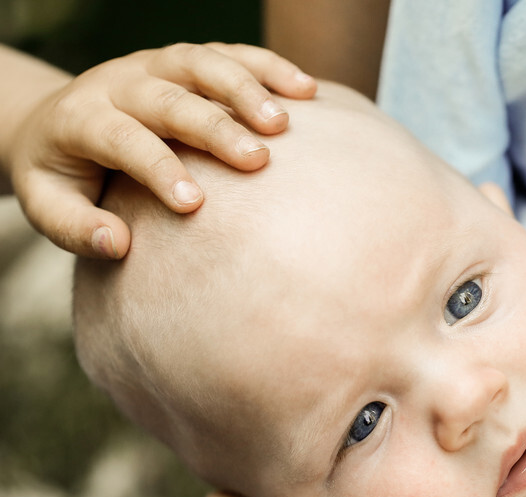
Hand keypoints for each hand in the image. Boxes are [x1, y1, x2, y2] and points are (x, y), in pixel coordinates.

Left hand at [9, 42, 315, 258]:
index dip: (157, 169)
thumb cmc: (62, 177)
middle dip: (216, 127)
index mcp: (81, 119)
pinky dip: (268, 67)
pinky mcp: (184, 61)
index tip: (194, 204)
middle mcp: (119, 83)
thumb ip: (75, 227)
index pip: (122, 139)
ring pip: (202, 63)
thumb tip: (117, 243)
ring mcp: (154, 65)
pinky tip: (307, 91)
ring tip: (284, 124)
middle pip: (170, 98)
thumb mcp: (47, 206)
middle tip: (259, 160)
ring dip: (246, 88)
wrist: (56, 123)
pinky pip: (230, 53)